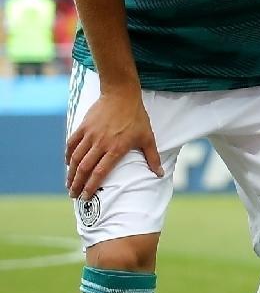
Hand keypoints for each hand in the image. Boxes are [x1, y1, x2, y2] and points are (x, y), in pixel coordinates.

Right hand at [66, 86, 161, 200]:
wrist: (122, 95)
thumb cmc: (137, 117)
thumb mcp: (148, 137)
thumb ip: (152, 157)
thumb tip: (159, 174)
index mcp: (116, 148)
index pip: (100, 172)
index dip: (91, 186)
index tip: (86, 197)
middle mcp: (101, 144)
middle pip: (85, 168)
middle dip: (77, 184)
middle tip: (73, 195)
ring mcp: (90, 135)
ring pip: (76, 158)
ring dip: (70, 173)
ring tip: (68, 184)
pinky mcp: (83, 127)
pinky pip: (71, 143)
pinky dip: (68, 155)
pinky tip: (68, 164)